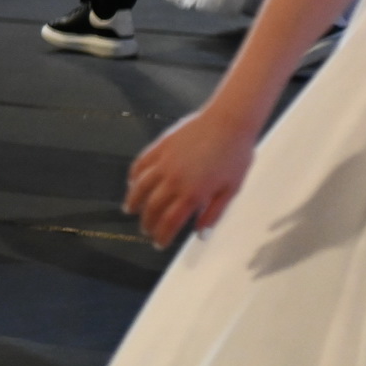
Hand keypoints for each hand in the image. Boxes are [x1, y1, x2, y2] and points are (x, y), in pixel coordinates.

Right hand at [125, 105, 255, 247]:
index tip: (158, 243)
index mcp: (193, 193)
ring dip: (133, 201)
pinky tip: (132, 183)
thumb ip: (214, 213)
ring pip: (140, 187)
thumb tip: (201, 234)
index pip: (170, 221)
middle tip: (146, 230)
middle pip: (152, 207)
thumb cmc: (235, 155)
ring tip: (130, 210)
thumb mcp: (231, 189)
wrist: (228, 122)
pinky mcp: (159, 146)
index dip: (162, 235)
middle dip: (147, 223)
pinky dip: (134, 176)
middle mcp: (174, 180)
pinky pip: (140, 164)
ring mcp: (164, 162)